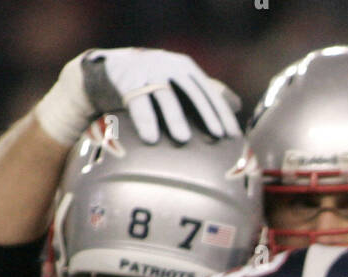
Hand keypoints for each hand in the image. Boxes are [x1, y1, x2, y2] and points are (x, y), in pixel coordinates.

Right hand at [35, 48, 239, 146]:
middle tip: (217, 135)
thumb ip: (205, 93)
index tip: (232, 135)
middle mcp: (168, 65)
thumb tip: (237, 104)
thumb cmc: (151, 82)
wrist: (109, 71)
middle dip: (205, 114)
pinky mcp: (126, 79)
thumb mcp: (179, 84)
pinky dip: (145, 120)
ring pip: (165, 95)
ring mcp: (147, 70)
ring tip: (183, 139)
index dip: (221, 113)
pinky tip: (151, 139)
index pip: (208, 91)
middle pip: (192, 91)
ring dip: (174, 117)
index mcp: (185, 67)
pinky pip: (138, 102)